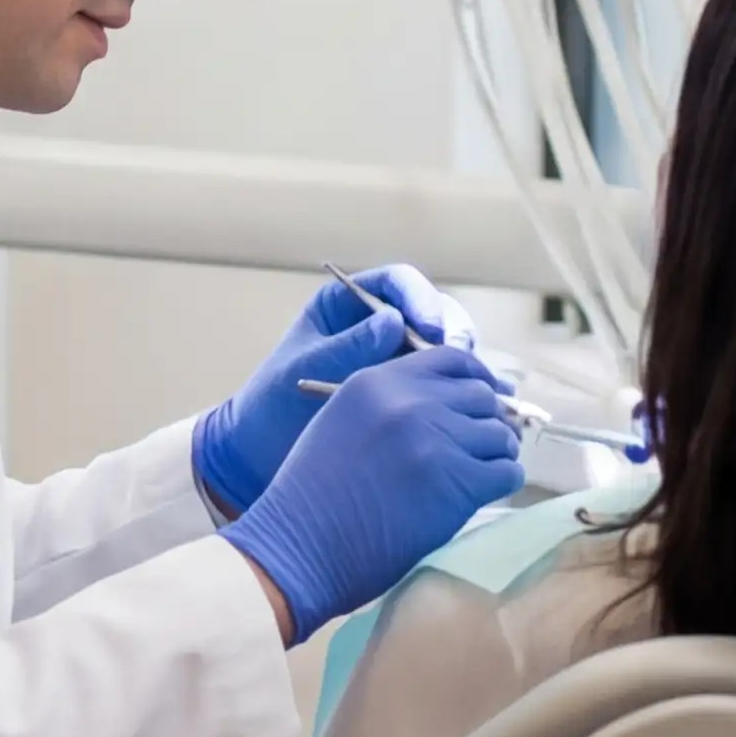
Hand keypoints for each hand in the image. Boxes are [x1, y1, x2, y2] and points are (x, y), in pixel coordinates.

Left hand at [191, 265, 462, 513]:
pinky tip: (474, 410)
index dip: (420, 298)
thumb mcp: (306, 368)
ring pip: (446, 350)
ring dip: (464, 364)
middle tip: (458, 359)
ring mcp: (397, 361)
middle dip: (450, 332)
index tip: (429, 329)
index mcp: (348, 305)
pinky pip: (444, 386)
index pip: (397, 284)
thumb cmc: (272, 402)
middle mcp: (380, 327)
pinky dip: (462, 394)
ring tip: (474, 387)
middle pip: (432, 312)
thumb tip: (393, 321)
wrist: (261, 452)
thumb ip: (348, 346)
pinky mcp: (409, 395)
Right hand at [223, 346, 521, 637]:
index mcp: (378, 381)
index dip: (476, 381)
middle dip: (488, 422)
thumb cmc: (313, 498)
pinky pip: (506, 472)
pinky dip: (502, 481)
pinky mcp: (456, 482)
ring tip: (481, 474)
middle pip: (482, 396)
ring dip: (496, 454)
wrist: (298, 548)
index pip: (452, 360)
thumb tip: (449, 407)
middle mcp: (410, 401)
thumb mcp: (342, 423)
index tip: (482, 404)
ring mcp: (435, 440)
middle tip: (482, 448)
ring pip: (499, 434)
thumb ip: (389, 404)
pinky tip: (484, 493)